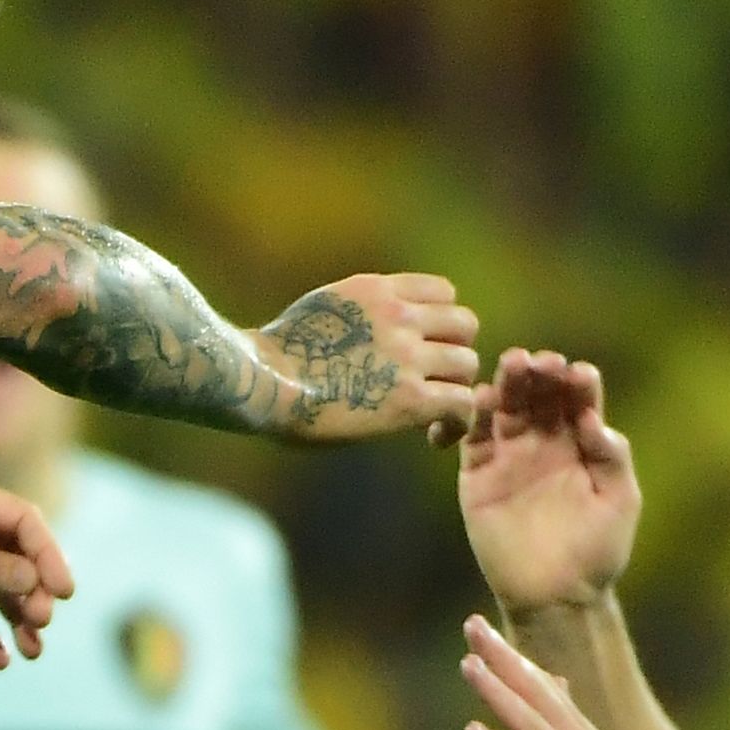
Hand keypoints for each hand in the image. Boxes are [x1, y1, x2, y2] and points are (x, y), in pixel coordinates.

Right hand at [253, 273, 479, 442]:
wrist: (261, 382)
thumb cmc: (273, 357)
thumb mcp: (321, 308)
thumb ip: (357, 311)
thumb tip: (364, 327)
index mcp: (376, 291)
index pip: (444, 293)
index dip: (440, 323)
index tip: (424, 349)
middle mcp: (399, 316)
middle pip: (464, 326)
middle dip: (453, 354)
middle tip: (432, 384)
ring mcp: (408, 356)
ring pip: (467, 365)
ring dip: (455, 390)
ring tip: (433, 417)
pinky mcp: (410, 399)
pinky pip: (461, 404)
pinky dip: (456, 423)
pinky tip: (435, 438)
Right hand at [458, 348, 638, 614]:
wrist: (557, 596)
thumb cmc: (597, 551)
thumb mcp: (620, 500)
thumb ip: (611, 457)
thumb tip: (594, 419)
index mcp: (580, 442)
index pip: (577, 400)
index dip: (578, 383)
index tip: (580, 374)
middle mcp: (544, 441)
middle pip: (539, 394)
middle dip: (541, 373)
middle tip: (544, 362)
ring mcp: (510, 455)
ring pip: (507, 407)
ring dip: (509, 382)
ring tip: (515, 364)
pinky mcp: (479, 475)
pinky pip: (475, 438)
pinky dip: (478, 415)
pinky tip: (487, 398)